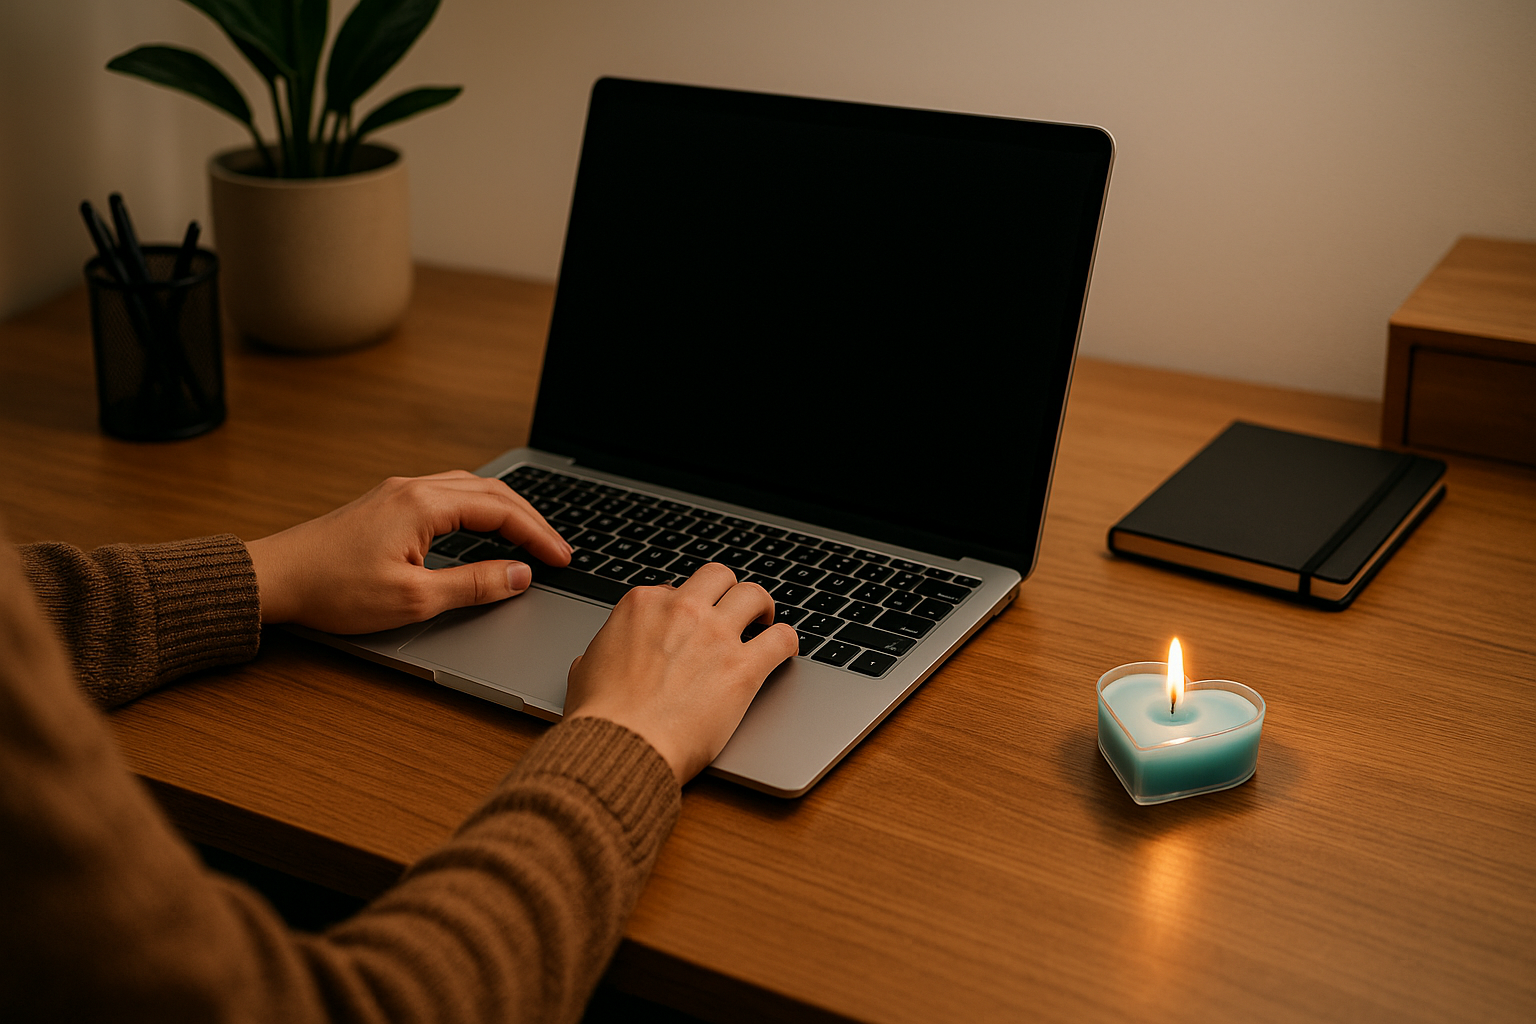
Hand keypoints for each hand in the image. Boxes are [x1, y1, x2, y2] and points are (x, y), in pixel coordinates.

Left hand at [246, 471, 570, 633]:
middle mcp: (413, 488)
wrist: (274, 579)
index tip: (562, 558)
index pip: (501, 511)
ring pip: (469, 488)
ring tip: (529, 535)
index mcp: (424, 505)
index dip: (538, 536)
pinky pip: (447, 493)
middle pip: (491, 491)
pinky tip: (481, 525)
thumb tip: (518, 575)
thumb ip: (473, 584)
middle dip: (530, 519)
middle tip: (556, 548)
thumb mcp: (412, 598)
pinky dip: (478, 508)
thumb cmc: (332, 589)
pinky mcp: (385, 504)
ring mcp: (397, 492)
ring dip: (505, 509)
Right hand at [564, 563, 798, 783]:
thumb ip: (600, 653)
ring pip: (754, 595)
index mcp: (641, 606)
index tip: (689, 625)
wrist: (621, 748)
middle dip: (727, 591)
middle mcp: (681, 610)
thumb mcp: (584, 671)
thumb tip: (596, 659)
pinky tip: (785, 651)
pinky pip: (781, 638)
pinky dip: (787, 641)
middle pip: (718, 577)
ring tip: (765, 622)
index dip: (684, 609)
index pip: (673, 589)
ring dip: (762, 607)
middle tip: (734, 610)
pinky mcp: (744, 668)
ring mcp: (715, 635)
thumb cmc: (600, 718)